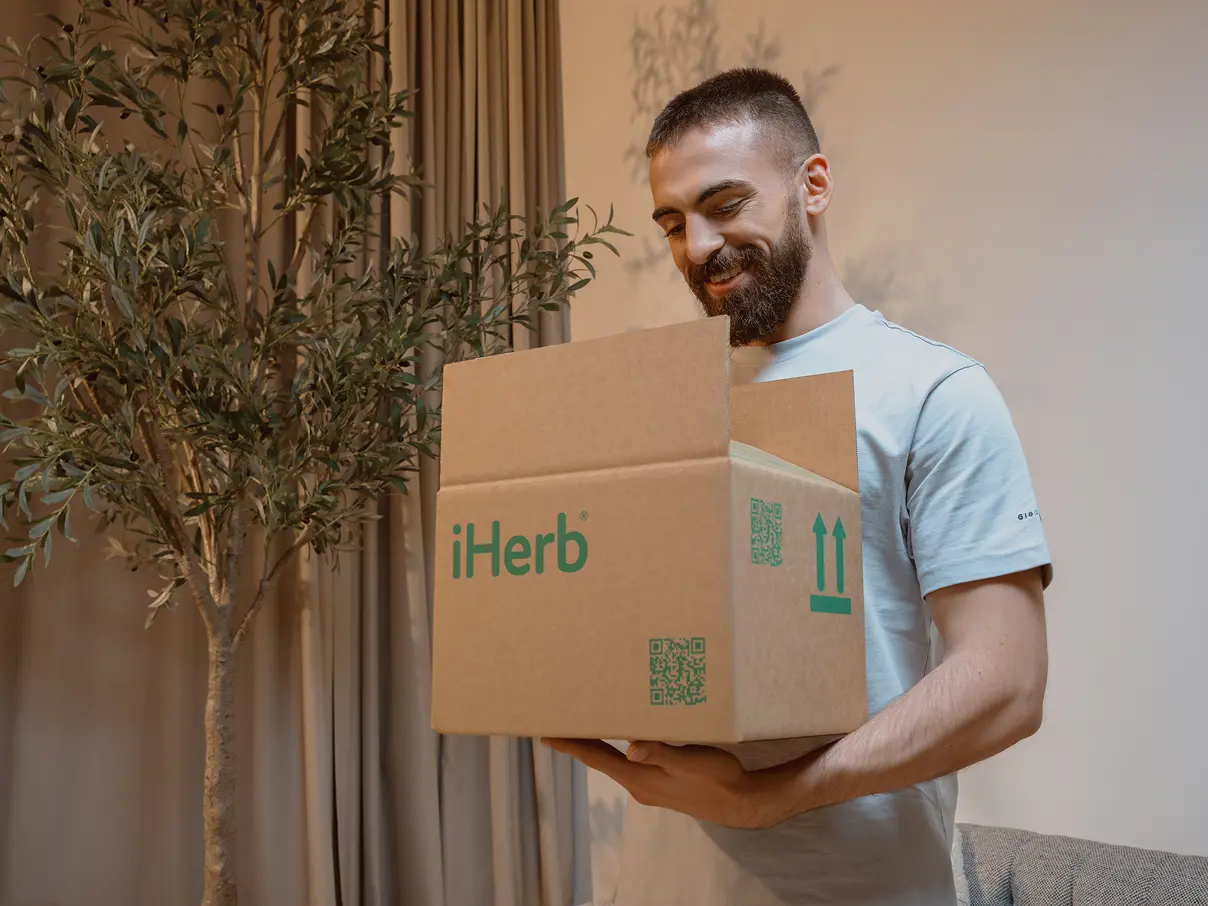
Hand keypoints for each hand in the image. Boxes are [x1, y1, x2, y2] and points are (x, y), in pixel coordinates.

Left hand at [540, 738, 788, 828]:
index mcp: (639, 779)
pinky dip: (618, 747)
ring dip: (598, 743)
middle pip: (600, 760)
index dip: (571, 746)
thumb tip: (630, 748)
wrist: (740, 803)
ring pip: (614, 761)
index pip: (596, 759)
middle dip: (579, 742)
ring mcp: (650, 786)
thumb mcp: (689, 763)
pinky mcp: (661, 783)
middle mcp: (639, 785)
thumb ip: (660, 754)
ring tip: (583, 725)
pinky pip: (630, 762)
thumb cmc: (717, 779)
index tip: (546, 736)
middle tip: (557, 723)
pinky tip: (622, 736)